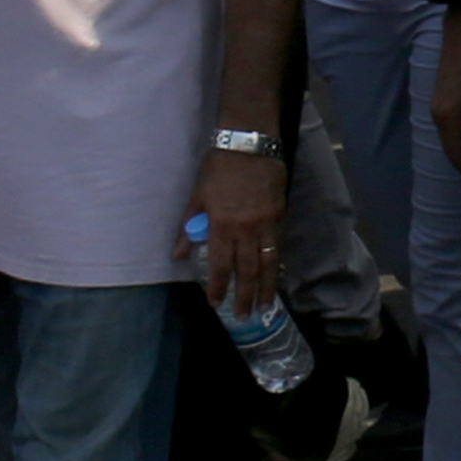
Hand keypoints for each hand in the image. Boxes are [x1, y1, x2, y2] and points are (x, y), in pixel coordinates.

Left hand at [188, 144, 286, 313]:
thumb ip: (190, 226)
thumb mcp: (197, 196)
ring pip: (268, 262)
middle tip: (246, 315)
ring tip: (267, 304)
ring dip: (267, 286)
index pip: (221, 265)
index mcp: (222, 225)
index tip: (217, 304)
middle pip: (248, 270)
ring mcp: (266, 223)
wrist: (250, 144)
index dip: (219, 288)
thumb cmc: (219, 168)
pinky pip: (278, 245)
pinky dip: (277, 263)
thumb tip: (180, 253)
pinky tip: (275, 274)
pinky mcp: (280, 214)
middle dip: (246, 295)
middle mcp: (246, 228)